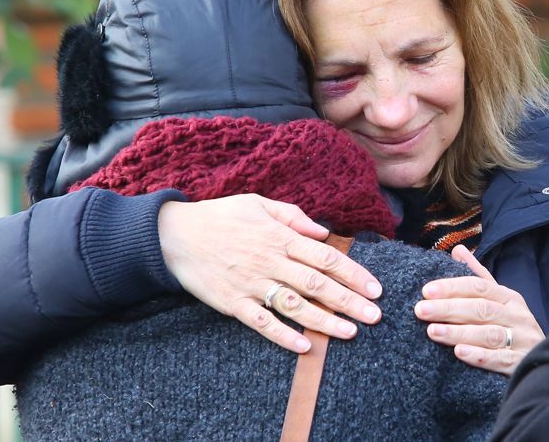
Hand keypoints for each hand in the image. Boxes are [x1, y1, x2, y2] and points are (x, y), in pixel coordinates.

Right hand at [157, 194, 383, 352]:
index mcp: (280, 237)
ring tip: (351, 332)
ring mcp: (252, 284)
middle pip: (318, 285)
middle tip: (375, 315)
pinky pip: (263, 323)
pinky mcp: (233, 304)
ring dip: (325, 321)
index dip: (353, 273)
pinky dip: (284, 336)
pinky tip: (306, 346)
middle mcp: (270, 261)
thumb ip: (293, 216)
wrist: (173, 236)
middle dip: (350, 301)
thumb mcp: (259, 204)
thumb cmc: (220, 216)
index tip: (375, 288)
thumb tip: (324, 231)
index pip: (325, 257)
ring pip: (296, 306)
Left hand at [415, 245, 544, 375]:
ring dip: (459, 332)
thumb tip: (457, 249)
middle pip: (481, 308)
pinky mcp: (521, 363)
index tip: (426, 291)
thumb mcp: (499, 300)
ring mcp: (521, 340)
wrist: (546, 361)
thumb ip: (478, 277)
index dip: (453, 287)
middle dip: (449, 308)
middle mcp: (517, 316)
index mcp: (509, 298)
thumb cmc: (512, 329)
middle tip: (421, 310)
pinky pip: (500, 359)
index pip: (479, 287)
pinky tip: (460, 353)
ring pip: (489, 334)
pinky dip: (480, 356)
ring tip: (433, 331)